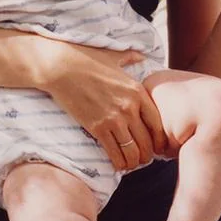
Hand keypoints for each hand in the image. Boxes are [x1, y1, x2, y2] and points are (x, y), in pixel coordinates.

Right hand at [36, 39, 167, 171]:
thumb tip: (141, 55)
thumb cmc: (86, 59)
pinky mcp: (97, 128)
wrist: (60, 67)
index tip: (158, 146)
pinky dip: (118, 162)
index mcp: (137, 91)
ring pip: (132, 151)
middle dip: (148, 154)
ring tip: (131, 164)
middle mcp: (129, 107)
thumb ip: (131, 57)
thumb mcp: (114, 55)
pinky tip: (118, 165)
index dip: (160, 139)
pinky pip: (114, 153)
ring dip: (134, 162)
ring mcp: (113, 119)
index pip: (158, 123)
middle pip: (147, 141)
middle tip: (144, 159)